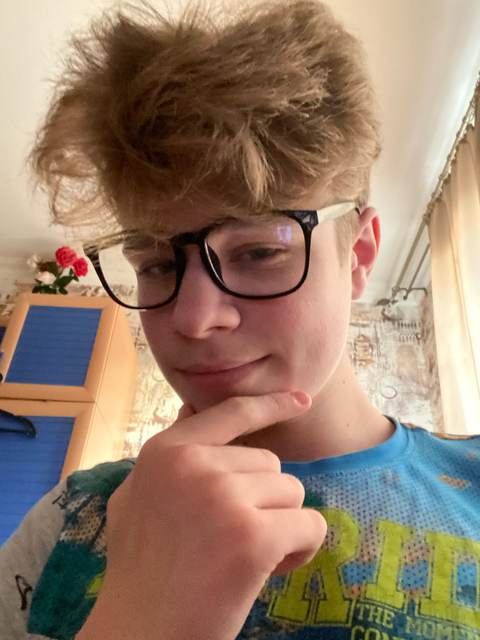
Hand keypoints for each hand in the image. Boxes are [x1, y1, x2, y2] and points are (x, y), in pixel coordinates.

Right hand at [76, 391, 326, 639]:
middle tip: (232, 539)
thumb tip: (190, 411)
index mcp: (166, 451)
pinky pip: (310, 525)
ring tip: (244, 557)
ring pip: (291, 492)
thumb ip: (168, 457)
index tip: (301, 399)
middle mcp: (195, 464)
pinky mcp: (253, 536)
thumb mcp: (137, 496)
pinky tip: (270, 570)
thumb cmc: (138, 570)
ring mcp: (224, 497)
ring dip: (280, 525)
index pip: (231, 412)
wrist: (137, 633)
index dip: (271, 404)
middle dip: (262, 501)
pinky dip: (301, 549)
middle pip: (269, 463)